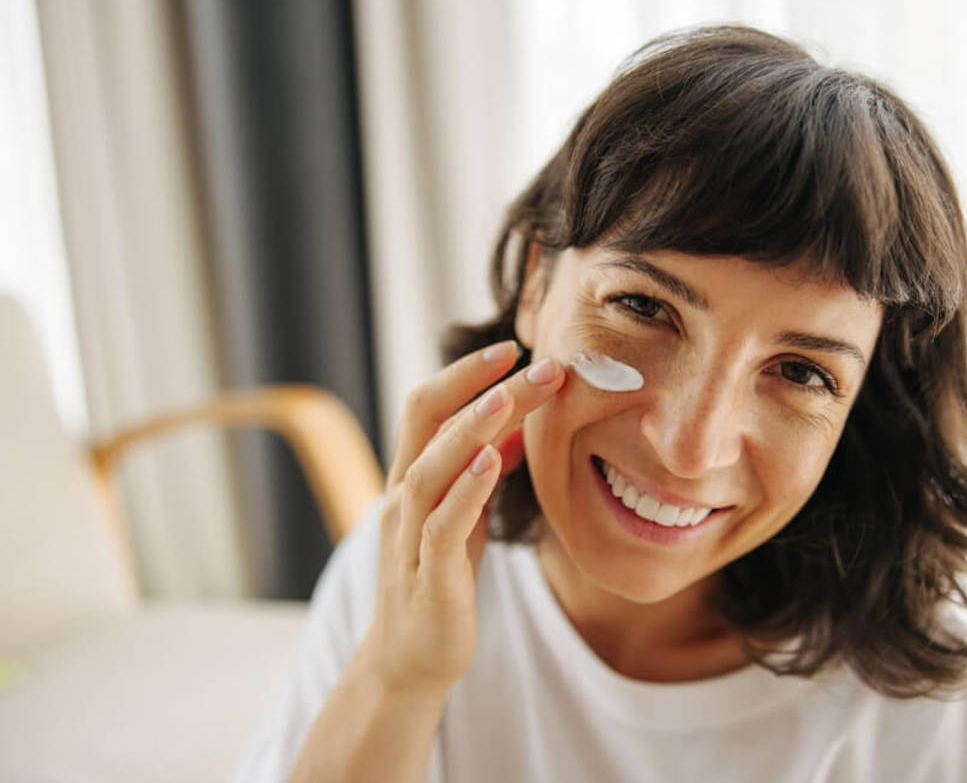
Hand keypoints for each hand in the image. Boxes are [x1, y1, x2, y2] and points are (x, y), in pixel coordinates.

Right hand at [362, 341, 564, 693]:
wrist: (411, 660)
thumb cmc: (441, 579)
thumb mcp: (466, 516)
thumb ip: (483, 470)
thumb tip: (515, 425)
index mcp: (413, 478)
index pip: (430, 407)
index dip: (467, 374)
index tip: (514, 347)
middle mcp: (403, 498)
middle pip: (424, 421)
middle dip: (470, 383)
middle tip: (521, 354)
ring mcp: (411, 536)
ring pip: (430, 468)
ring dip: (469, 428)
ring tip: (505, 394)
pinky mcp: (431, 576)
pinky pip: (443, 524)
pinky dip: (465, 489)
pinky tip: (490, 460)